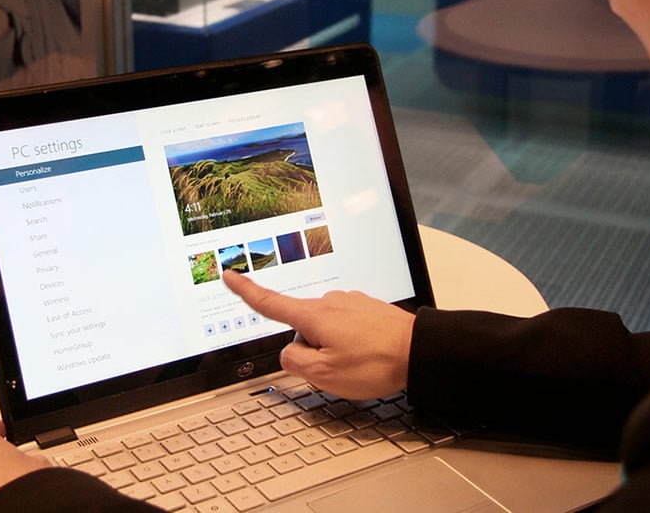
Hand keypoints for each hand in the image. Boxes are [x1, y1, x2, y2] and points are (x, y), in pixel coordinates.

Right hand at [223, 270, 414, 399]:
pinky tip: (369, 353)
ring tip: (360, 363)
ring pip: (325, 330)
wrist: (420, 351)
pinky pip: (346, 327)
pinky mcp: (366, 307)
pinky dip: (352, 342)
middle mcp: (329, 302)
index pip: (269, 302)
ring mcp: (349, 302)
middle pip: (302, 328)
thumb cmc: (375, 362)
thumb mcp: (324, 375)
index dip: (245, 290)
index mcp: (313, 316)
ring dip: (334, 347)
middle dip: (310, 350)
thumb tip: (290, 352)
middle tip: (338, 368)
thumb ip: (294, 362)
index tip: (230, 275)